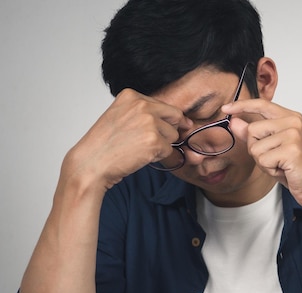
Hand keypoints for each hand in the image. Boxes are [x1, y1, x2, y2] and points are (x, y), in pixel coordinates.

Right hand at [65, 89, 191, 190]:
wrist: (91, 163)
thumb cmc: (104, 144)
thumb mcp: (121, 116)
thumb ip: (145, 113)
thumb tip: (183, 120)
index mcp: (132, 95)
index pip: (165, 106)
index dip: (164, 122)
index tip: (151, 131)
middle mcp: (142, 105)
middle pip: (175, 117)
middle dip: (167, 131)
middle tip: (147, 141)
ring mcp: (149, 122)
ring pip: (173, 135)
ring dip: (161, 145)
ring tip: (138, 148)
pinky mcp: (154, 141)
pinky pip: (169, 150)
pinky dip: (157, 157)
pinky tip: (139, 156)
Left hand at [223, 99, 301, 211]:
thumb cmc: (297, 170)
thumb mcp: (272, 149)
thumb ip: (254, 135)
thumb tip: (234, 121)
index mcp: (291, 117)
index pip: (262, 104)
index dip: (242, 105)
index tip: (226, 108)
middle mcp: (293, 122)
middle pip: (252, 130)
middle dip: (257, 150)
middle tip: (276, 160)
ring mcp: (293, 135)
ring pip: (255, 147)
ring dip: (264, 162)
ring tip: (282, 166)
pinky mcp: (291, 150)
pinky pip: (262, 160)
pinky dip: (270, 170)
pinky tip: (285, 171)